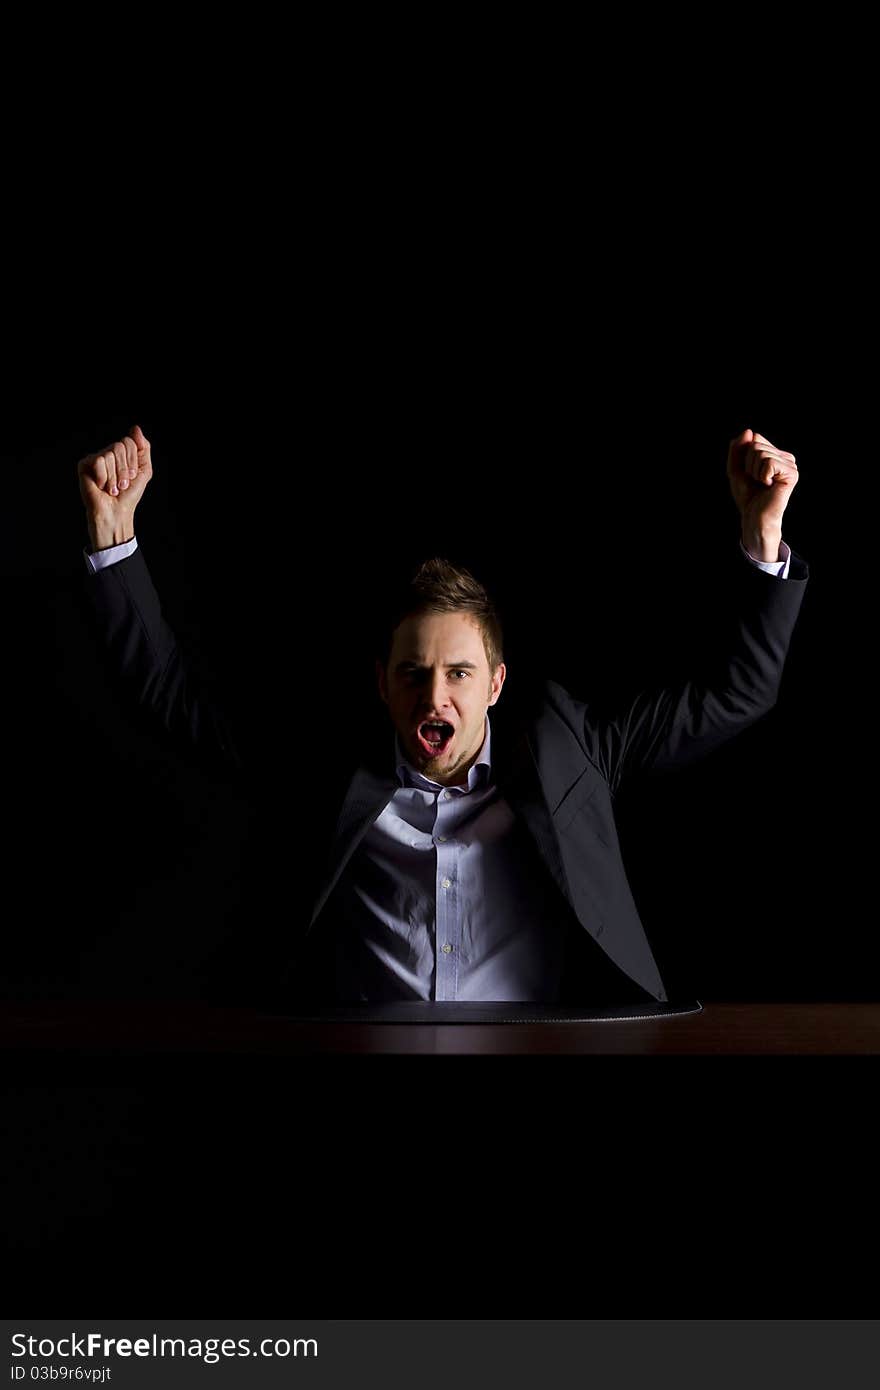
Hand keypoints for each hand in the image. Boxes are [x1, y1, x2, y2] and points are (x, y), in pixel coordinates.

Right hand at [77, 424, 152, 541]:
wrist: (116, 511)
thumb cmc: (128, 495)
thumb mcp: (144, 470)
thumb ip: (143, 448)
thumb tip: (135, 428)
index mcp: (122, 453)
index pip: (130, 442)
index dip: (133, 462)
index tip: (132, 477)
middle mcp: (108, 453)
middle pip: (120, 446)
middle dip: (124, 469)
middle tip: (122, 485)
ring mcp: (96, 458)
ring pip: (109, 454)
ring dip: (114, 476)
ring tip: (112, 488)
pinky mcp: (84, 464)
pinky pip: (98, 460)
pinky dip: (103, 477)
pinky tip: (100, 486)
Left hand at [727, 427, 798, 535]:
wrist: (754, 516)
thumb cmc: (747, 496)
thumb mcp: (736, 468)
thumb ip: (738, 449)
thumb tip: (749, 431)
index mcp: (774, 453)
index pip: (754, 439)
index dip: (744, 458)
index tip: (750, 474)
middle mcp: (784, 456)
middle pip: (756, 445)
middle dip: (748, 465)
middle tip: (756, 482)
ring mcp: (790, 464)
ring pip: (761, 453)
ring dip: (754, 472)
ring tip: (762, 484)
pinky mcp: (792, 473)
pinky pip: (768, 462)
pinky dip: (762, 476)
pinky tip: (769, 486)